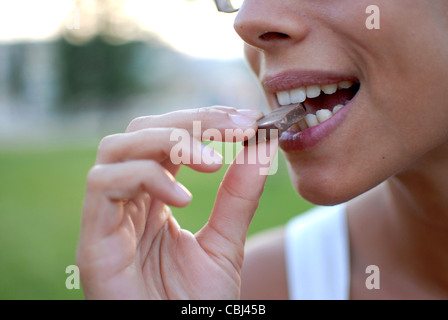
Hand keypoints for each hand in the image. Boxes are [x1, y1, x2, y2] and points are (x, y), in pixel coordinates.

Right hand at [76, 106, 276, 298]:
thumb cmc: (193, 304)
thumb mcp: (225, 244)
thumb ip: (238, 198)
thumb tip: (260, 147)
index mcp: (154, 197)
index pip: (169, 137)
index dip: (205, 121)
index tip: (247, 120)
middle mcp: (128, 200)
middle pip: (142, 131)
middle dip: (191, 122)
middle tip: (238, 127)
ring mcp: (107, 217)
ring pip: (117, 147)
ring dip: (168, 142)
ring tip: (212, 161)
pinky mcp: (93, 239)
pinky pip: (104, 185)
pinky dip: (145, 177)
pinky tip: (184, 199)